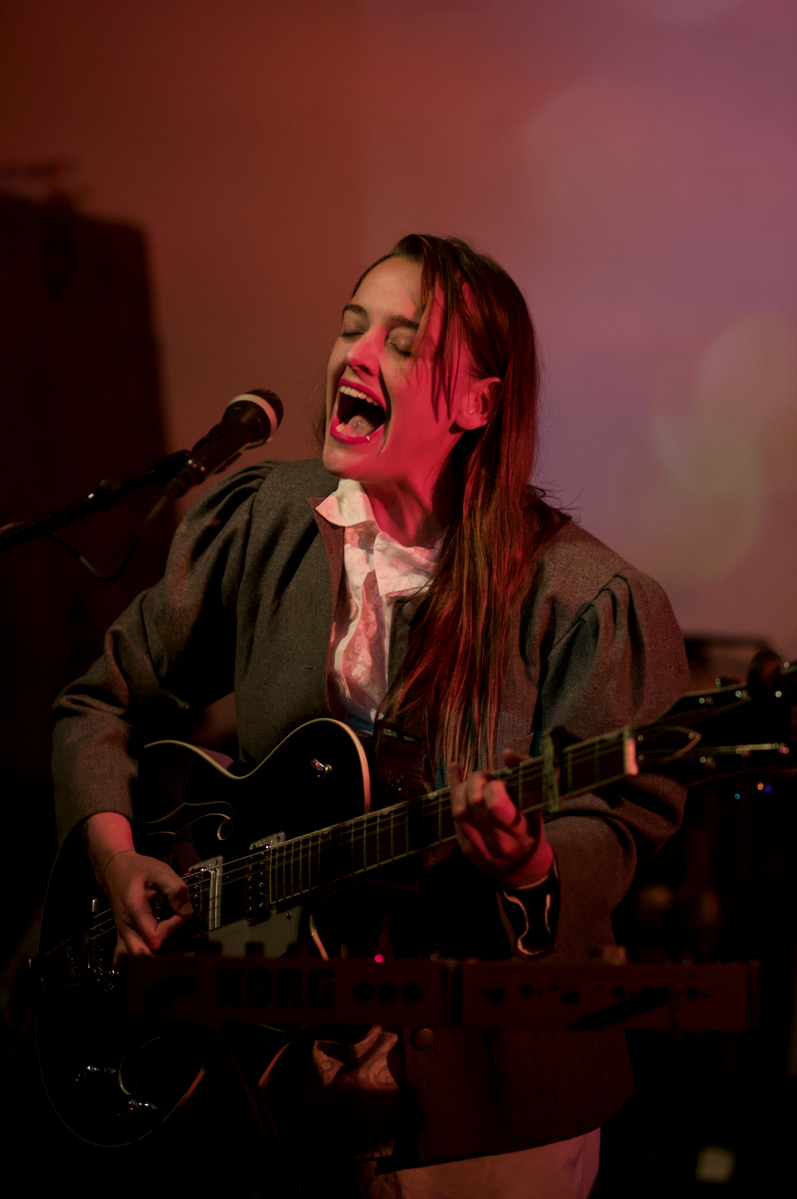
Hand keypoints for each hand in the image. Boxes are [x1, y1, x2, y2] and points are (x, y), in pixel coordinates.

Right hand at [84, 812, 192, 959]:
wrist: (114, 869)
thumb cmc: (139, 869)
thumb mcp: (161, 871)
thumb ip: (176, 891)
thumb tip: (186, 913)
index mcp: (134, 912)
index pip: (157, 936)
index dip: (173, 927)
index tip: (181, 912)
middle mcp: (125, 928)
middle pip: (144, 956)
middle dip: (164, 951)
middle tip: (175, 934)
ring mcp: (122, 933)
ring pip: (137, 957)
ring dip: (155, 954)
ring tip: (170, 942)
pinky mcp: (124, 934)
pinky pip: (131, 953)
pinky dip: (144, 955)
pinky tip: (156, 951)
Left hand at [448, 749, 553, 887]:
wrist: (522, 865)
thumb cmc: (531, 827)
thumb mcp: (537, 802)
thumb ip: (526, 773)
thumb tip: (506, 753)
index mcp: (521, 831)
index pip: (496, 806)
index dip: (493, 788)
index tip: (500, 783)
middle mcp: (500, 843)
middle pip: (475, 805)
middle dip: (477, 782)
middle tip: (485, 778)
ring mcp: (479, 848)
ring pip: (460, 812)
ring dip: (463, 788)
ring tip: (474, 781)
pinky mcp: (465, 847)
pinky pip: (453, 817)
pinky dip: (453, 791)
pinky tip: (455, 769)